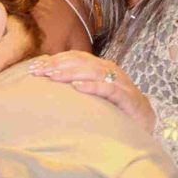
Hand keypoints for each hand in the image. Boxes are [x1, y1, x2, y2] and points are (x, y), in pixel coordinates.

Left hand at [24, 52, 154, 128]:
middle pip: (81, 62)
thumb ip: (75, 85)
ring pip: (93, 72)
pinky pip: (109, 89)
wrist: (144, 119)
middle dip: (58, 65)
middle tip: (38, 71)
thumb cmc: (113, 106)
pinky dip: (93, 87)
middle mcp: (109, 70)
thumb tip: (47, 82)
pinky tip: (77, 87)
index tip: (33, 68)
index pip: (74, 58)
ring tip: (53, 76)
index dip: (54, 60)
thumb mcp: (92, 93)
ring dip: (71, 73)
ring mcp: (120, 83)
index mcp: (100, 67)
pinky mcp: (127, 98)